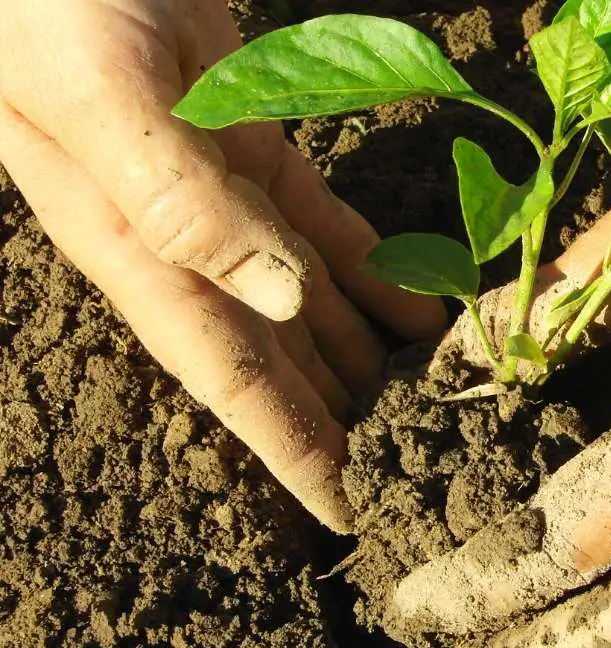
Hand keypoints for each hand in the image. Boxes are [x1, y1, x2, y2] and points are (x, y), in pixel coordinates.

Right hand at [0, 0, 443, 531]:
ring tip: (433, 401)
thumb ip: (182, 203)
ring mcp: (229, 203)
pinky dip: (377, 271)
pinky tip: (424, 308)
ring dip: (370, 355)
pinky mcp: (259, 152)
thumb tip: (280, 301)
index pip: (231, 382)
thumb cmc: (52, 9)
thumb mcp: (105, 99)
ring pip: (313, 304)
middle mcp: (190, 247)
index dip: (291, 451)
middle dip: (344, 420)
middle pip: (282, 360)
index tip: (350, 511)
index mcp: (144, 256)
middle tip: (416, 467)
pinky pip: (328, 230)